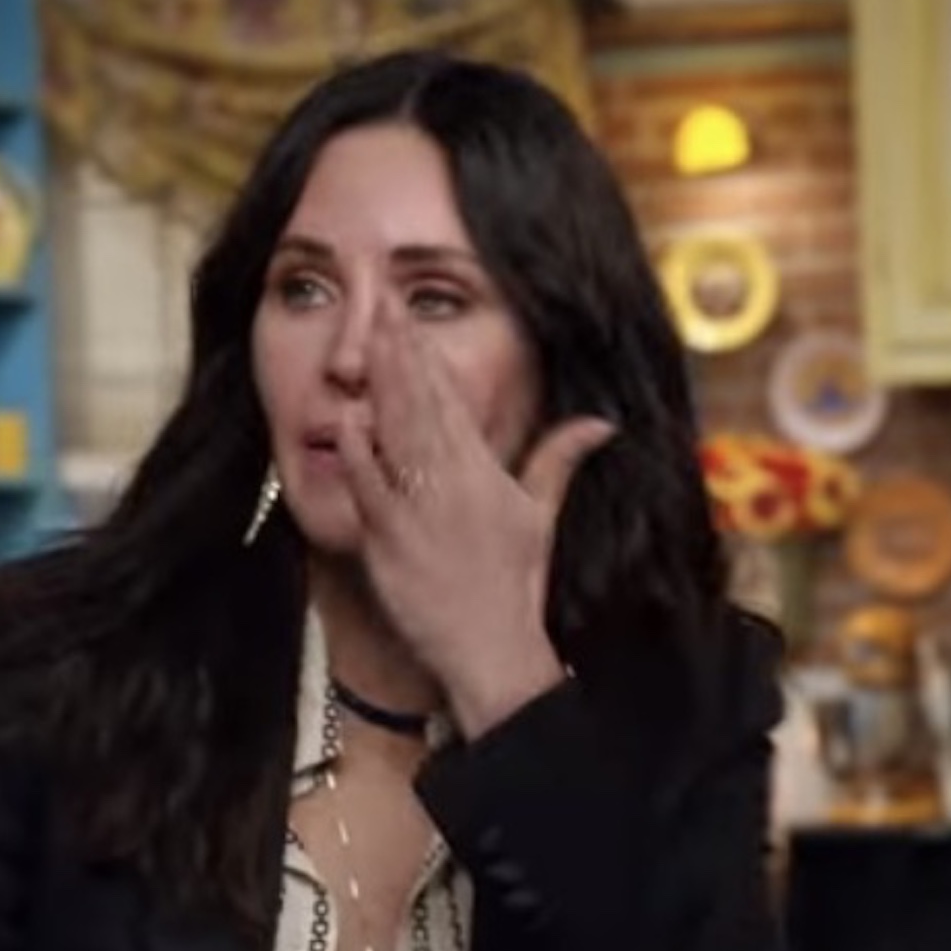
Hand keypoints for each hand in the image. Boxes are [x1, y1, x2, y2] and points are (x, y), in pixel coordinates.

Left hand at [334, 296, 615, 736]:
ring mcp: (416, 509)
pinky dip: (359, 450)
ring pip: (396, 433)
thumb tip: (601, 422)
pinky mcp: (387, 538)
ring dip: (381, 384)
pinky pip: (368, 484)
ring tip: (369, 339)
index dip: (429, 357)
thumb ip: (560, 460)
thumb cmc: (515, 583)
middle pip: (422, 404)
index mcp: (484, 473)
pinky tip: (348, 414)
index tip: (412, 320)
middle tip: (384, 304)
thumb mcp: (539, 516)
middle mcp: (451, 483)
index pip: (453, 401)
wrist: (489, 647)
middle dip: (402, 352)